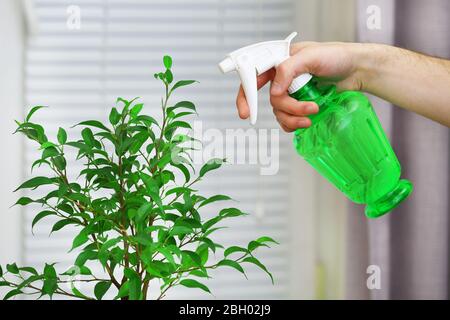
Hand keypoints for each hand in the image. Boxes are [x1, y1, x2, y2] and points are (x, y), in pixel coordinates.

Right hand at [235, 42, 365, 131]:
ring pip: (280, 113)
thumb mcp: (310, 56)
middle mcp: (281, 78)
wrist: (357, 69)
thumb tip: (274, 91)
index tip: (245, 113)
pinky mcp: (299, 105)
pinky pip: (288, 120)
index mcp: (278, 62)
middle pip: (272, 101)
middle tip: (307, 109)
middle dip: (288, 108)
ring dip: (295, 117)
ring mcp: (291, 93)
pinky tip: (308, 121)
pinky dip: (295, 124)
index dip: (246, 96)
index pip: (253, 78)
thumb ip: (287, 70)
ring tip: (314, 113)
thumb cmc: (336, 56)